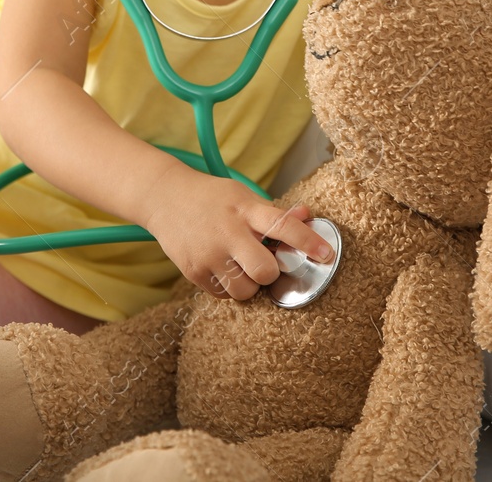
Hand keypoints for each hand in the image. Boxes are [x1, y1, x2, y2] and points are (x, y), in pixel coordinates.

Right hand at [142, 166, 335, 300]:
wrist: (164, 197)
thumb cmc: (213, 198)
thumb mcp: (243, 196)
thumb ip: (273, 212)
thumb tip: (308, 215)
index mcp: (244, 209)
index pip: (282, 225)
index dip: (308, 241)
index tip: (327, 254)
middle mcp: (227, 232)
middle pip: (264, 271)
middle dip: (271, 273)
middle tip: (264, 263)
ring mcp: (208, 254)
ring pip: (245, 291)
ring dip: (251, 284)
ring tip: (241, 266)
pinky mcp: (193, 271)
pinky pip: (224, 295)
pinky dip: (230, 287)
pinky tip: (224, 269)